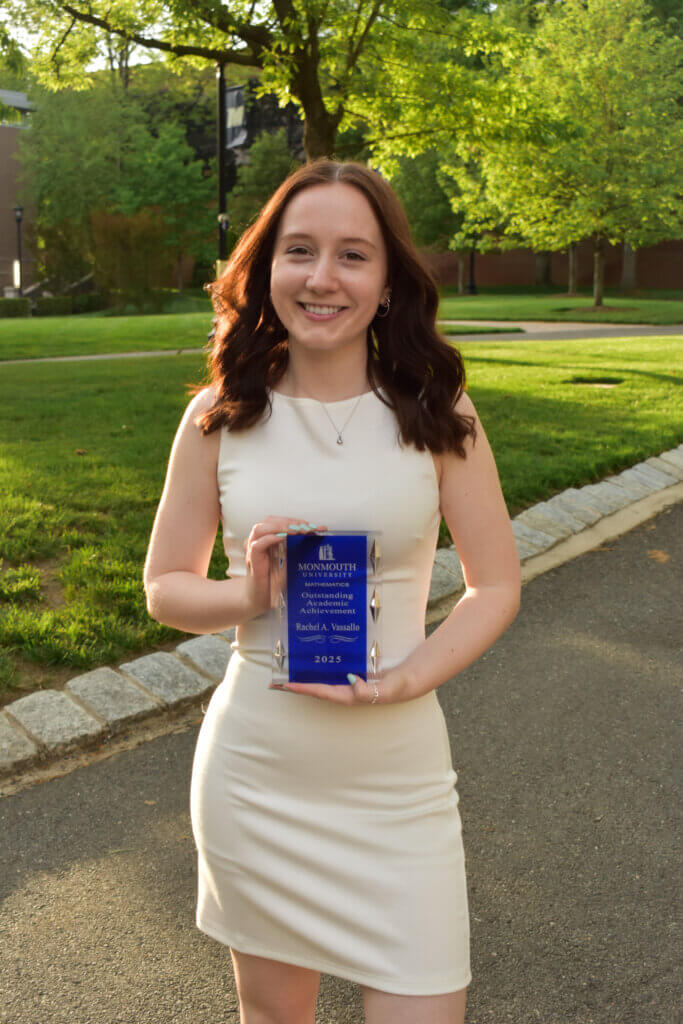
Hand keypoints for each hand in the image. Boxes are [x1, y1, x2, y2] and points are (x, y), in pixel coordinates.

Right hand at [243, 515, 326, 617]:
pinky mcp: (251, 560)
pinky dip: (270, 539)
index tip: (314, 527)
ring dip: (280, 527)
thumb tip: (317, 535)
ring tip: (296, 531)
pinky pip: (257, 545)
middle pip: (270, 520)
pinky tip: (283, 538)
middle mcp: (258, 540)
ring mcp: (253, 549)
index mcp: (268, 538)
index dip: (296, 521)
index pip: (280, 522)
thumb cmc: (275, 580)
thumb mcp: (291, 562)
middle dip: (290, 522)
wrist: (261, 599)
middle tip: (306, 528)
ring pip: (261, 528)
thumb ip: (300, 548)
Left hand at [275, 663, 417, 705]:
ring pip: (325, 679)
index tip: (287, 685)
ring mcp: (352, 682)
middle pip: (319, 688)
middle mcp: (348, 690)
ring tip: (292, 670)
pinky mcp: (357, 673)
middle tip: (279, 680)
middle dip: (300, 685)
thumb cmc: (400, 685)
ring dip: (309, 676)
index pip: (323, 692)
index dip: (304, 688)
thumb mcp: (388, 689)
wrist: (413, 678)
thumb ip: (371, 690)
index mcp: (352, 696)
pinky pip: (335, 671)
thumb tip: (352, 684)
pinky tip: (317, 659)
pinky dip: (324, 667)